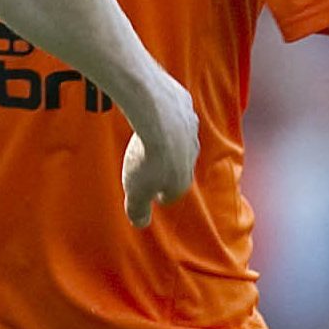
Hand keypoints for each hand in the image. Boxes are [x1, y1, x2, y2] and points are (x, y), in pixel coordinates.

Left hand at [119, 77, 198, 227]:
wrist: (158, 113)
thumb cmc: (147, 155)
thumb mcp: (136, 191)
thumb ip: (138, 210)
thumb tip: (140, 223)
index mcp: (181, 180)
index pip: (171, 193)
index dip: (158, 194)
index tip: (148, 193)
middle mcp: (191, 155)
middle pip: (178, 165)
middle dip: (164, 167)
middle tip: (147, 164)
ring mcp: (190, 130)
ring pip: (178, 138)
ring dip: (166, 140)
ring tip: (149, 137)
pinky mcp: (184, 105)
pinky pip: (174, 113)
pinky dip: (165, 115)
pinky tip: (151, 112)